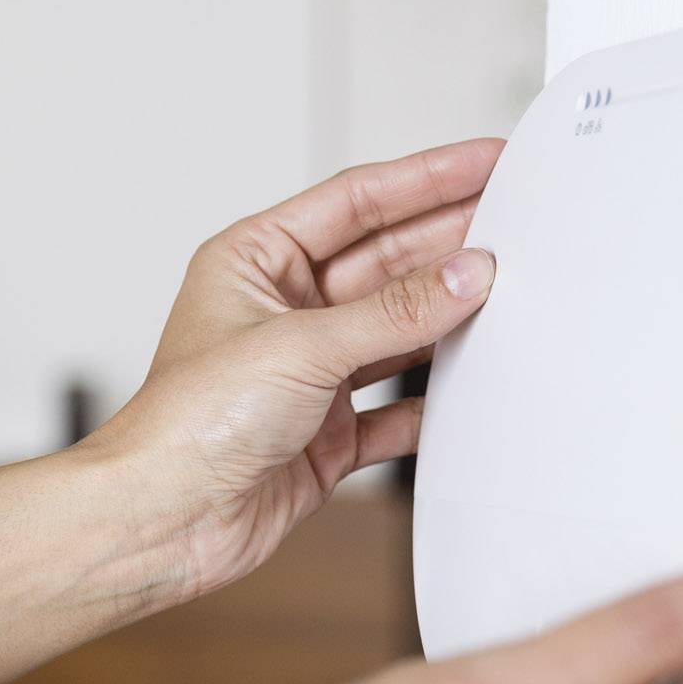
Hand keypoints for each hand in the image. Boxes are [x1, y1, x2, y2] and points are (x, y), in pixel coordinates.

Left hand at [88, 140, 501, 598]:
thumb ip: (393, 313)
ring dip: (449, 318)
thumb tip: (466, 275)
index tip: (486, 159)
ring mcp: (309, 375)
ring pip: (398, 332)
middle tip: (519, 221)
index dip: (425, 178)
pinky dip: (435, 400)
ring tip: (514, 291)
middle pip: (385, 262)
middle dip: (450, 242)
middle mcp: (282, 313)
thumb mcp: (299, 348)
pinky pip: (398, 407)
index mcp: (254, 262)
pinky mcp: (328, 434)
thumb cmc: (187, 425)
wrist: (162, 523)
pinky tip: (475, 384)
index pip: (356, 203)